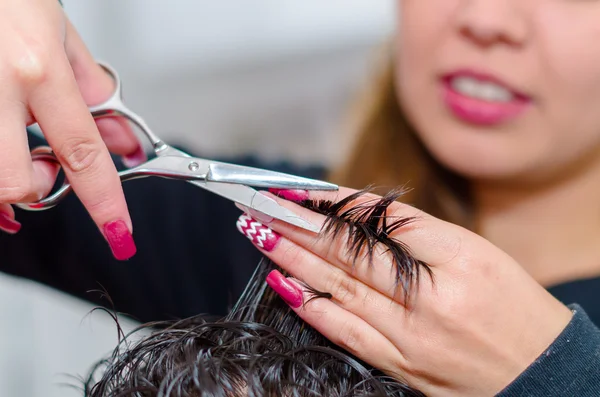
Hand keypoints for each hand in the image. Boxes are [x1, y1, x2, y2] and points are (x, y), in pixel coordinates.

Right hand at [0, 0, 142, 258]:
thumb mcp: (59, 32)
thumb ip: (93, 92)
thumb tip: (123, 142)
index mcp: (35, 66)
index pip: (82, 151)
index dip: (104, 201)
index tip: (119, 232)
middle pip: (11, 182)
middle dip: (32, 188)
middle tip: (41, 166)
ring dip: (1, 173)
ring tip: (12, 138)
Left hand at [235, 187, 572, 395]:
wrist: (543, 375)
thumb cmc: (515, 307)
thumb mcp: (475, 253)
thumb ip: (415, 233)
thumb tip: (356, 213)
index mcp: (454, 262)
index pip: (377, 221)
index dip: (329, 202)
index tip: (294, 187)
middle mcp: (428, 302)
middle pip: (348, 253)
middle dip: (296, 223)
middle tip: (258, 202)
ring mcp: (411, 339)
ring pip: (338, 289)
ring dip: (292, 257)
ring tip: (258, 231)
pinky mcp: (401, 367)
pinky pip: (346, 333)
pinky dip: (310, 306)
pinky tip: (282, 283)